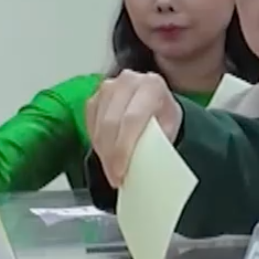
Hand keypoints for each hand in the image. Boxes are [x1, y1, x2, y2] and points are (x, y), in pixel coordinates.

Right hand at [85, 71, 179, 186]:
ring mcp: (109, 86)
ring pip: (98, 124)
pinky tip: (105, 154)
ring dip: (102, 152)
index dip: (124, 149)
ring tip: (111, 170)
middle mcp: (128, 80)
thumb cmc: (163, 114)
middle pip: (111, 122)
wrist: (155, 99)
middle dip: (111, 155)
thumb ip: (158, 143)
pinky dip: (96, 142)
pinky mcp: (95, 95)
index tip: (121, 172)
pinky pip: (89, 123)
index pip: (132, 119)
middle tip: (115, 178)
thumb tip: (148, 170)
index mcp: (152, 86)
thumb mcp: (169, 128)